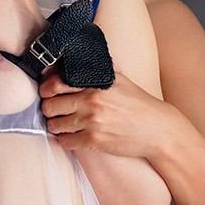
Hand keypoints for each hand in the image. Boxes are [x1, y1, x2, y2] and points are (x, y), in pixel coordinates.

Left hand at [39, 71, 173, 157]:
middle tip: (55, 110)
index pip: (56, 83)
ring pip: (54, 125)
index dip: (46, 89)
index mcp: (95, 84)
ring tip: (64, 123)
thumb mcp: (119, 80)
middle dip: (50, 108)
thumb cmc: (139, 105)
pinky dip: (66, 139)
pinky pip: (65, 142)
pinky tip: (73, 136)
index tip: (48, 92)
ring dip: (56, 125)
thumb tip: (73, 62)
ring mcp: (91, 123)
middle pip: (50, 106)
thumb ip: (96, 72)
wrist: (158, 130)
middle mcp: (91, 102)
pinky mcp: (94, 142)